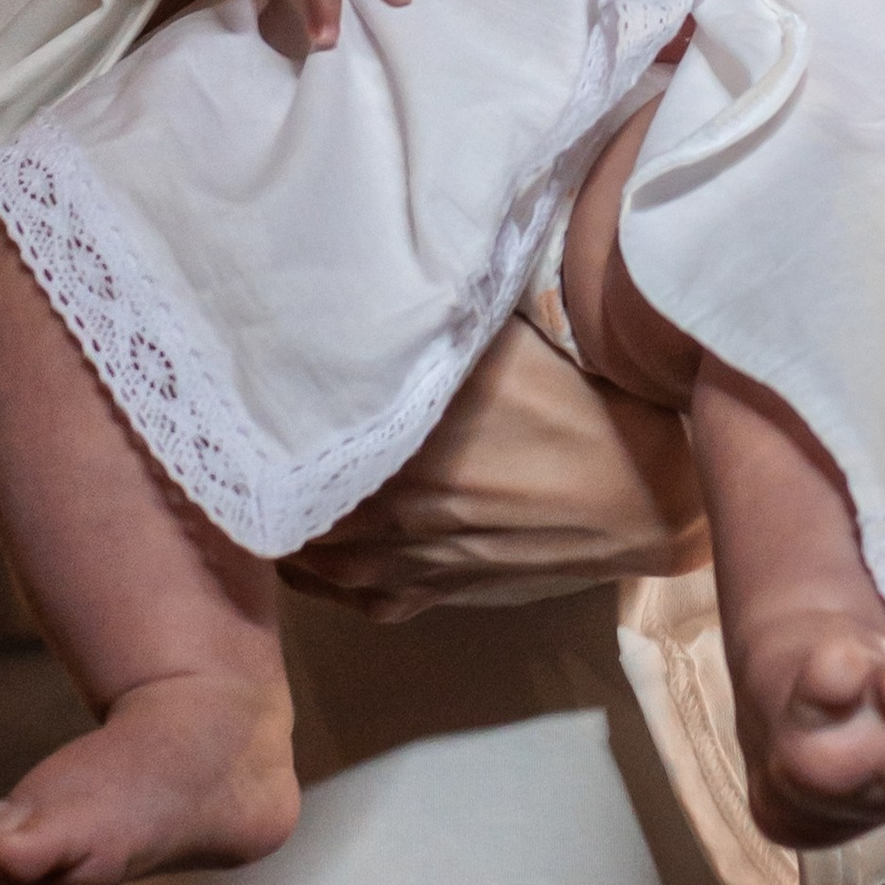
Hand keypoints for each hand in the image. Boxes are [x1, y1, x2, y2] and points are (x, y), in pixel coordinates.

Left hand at [281, 316, 707, 618]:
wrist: (641, 495)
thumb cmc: (575, 405)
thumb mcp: (502, 342)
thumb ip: (431, 323)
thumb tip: (373, 286)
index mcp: (393, 449)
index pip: (291, 448)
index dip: (260, 426)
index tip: (243, 400)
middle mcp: (387, 515)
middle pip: (292, 507)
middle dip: (268, 478)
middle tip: (249, 443)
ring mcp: (409, 565)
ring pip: (315, 561)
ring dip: (289, 529)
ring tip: (272, 493)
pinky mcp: (436, 595)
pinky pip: (355, 598)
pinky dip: (327, 577)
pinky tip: (321, 552)